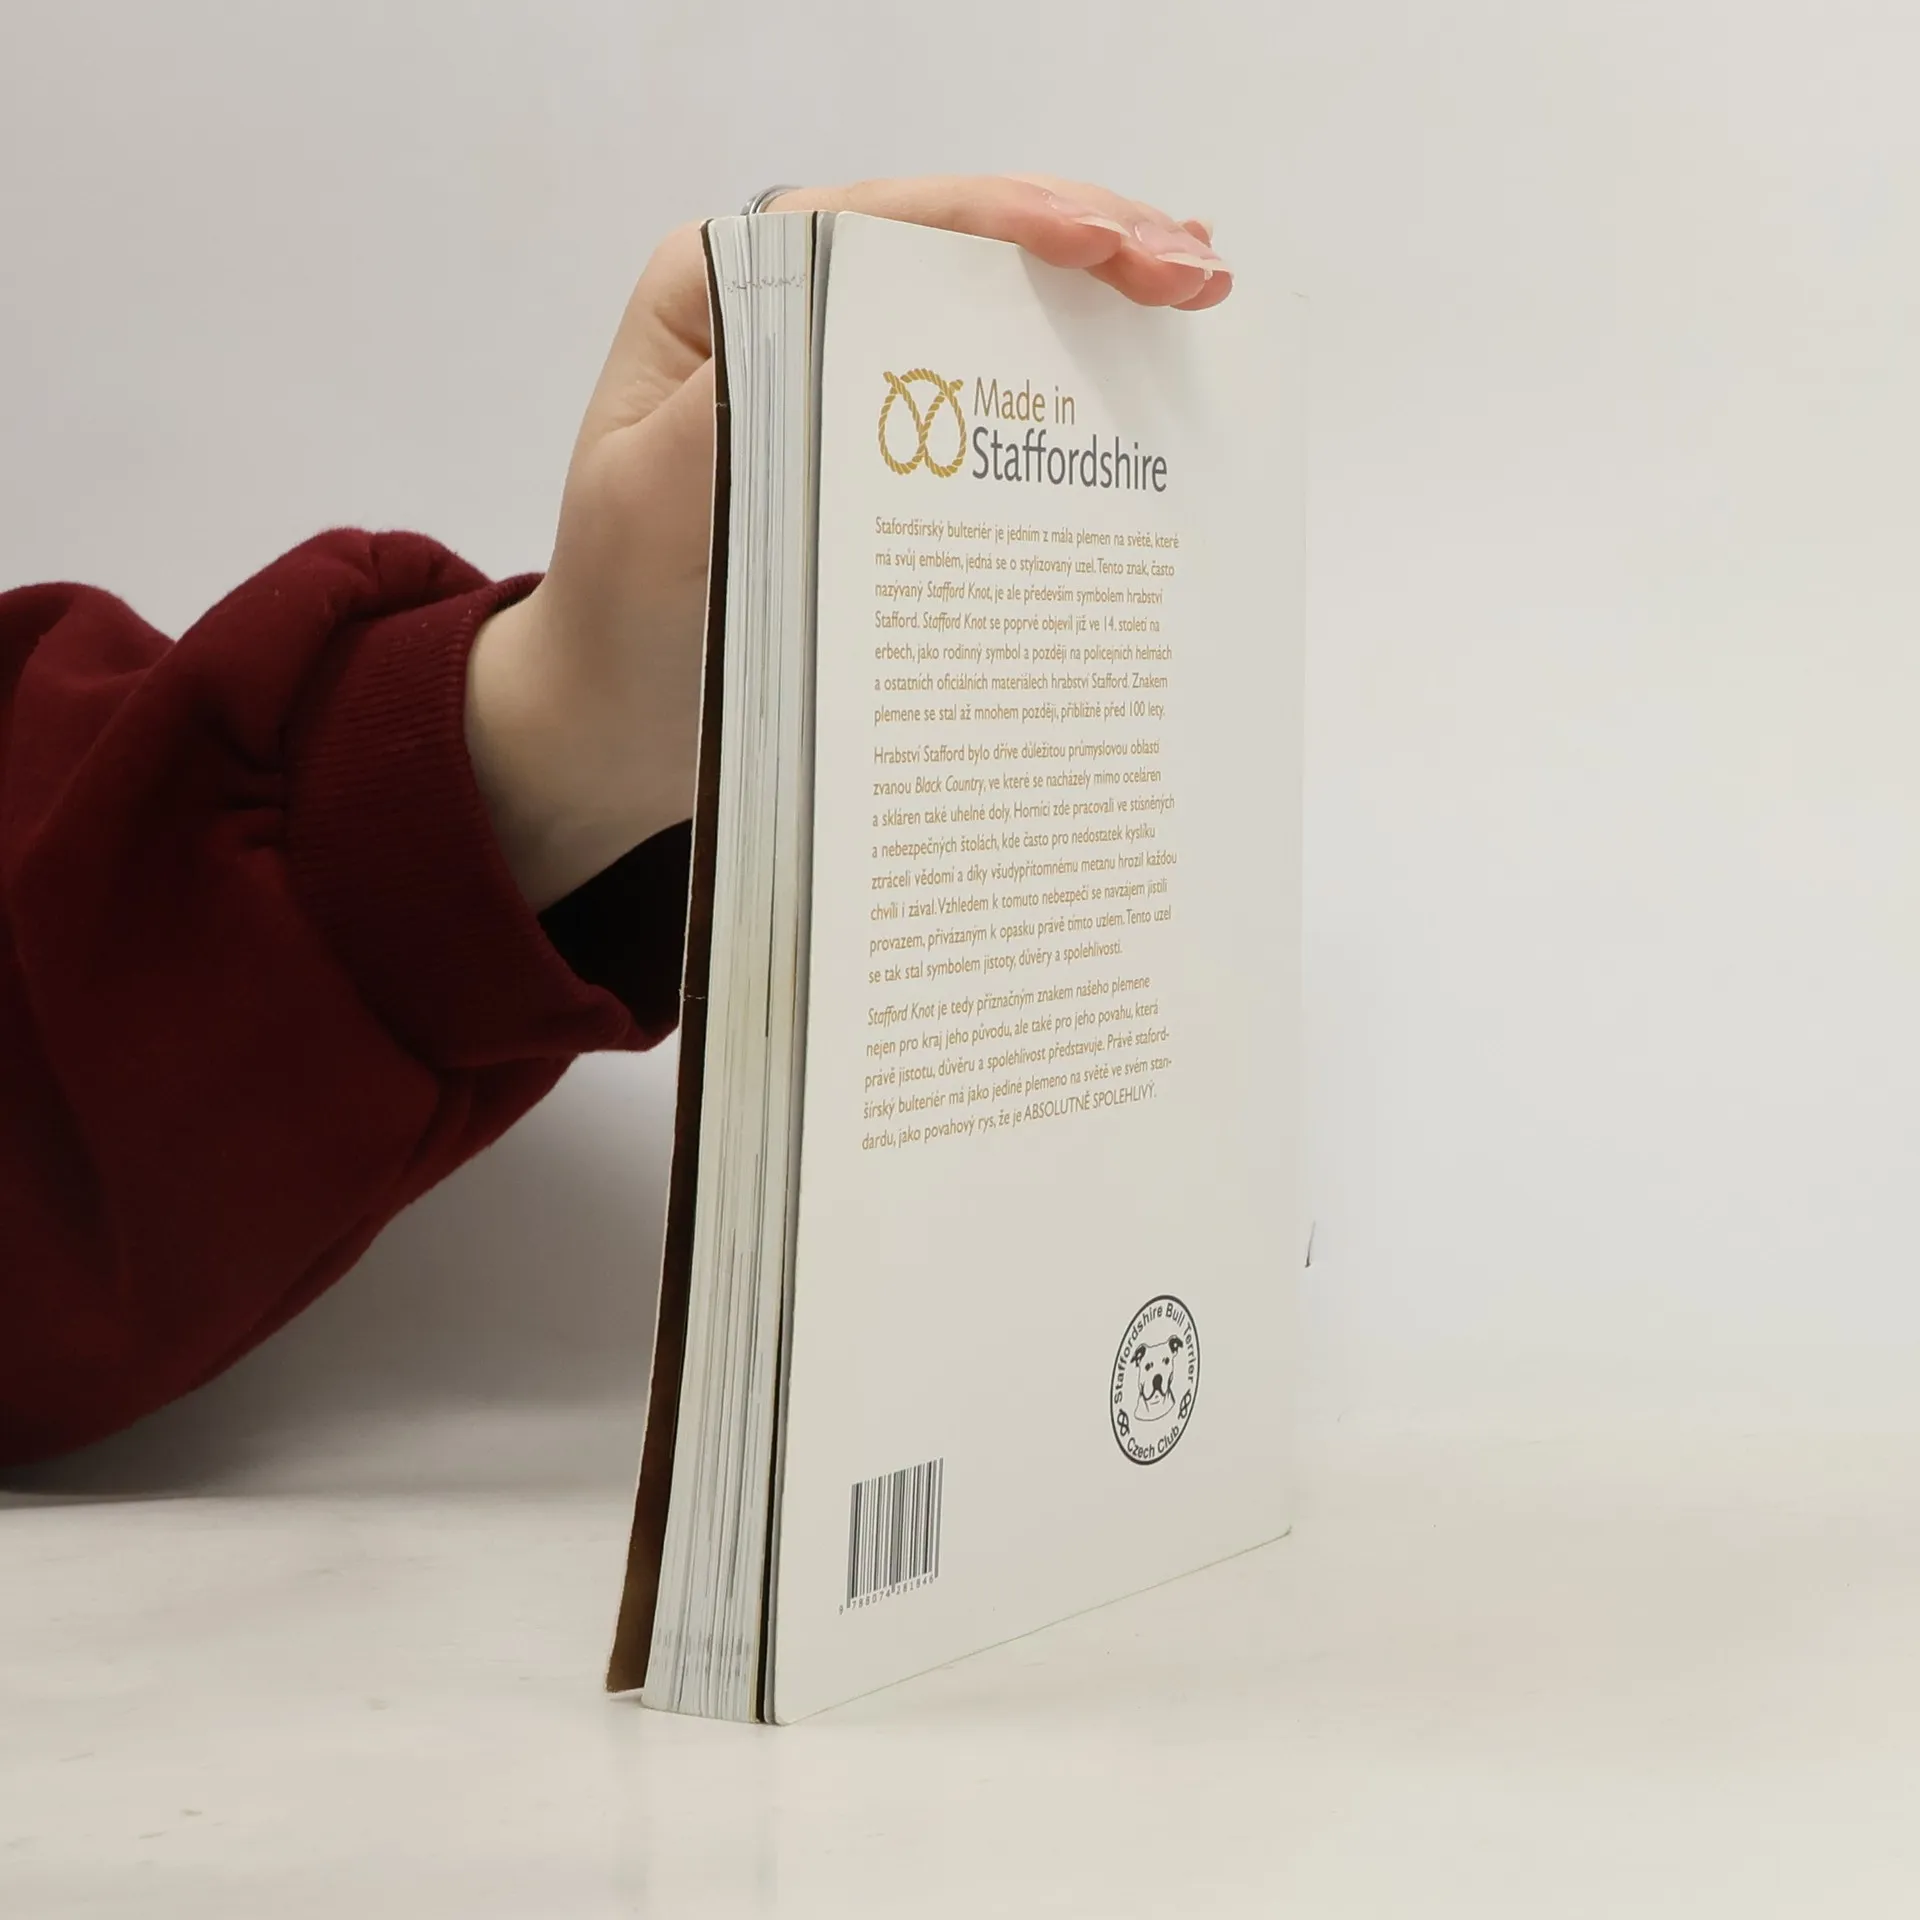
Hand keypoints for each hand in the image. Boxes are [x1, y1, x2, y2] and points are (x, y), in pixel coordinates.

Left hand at [467, 175, 1230, 909]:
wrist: (617, 719)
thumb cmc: (622, 614)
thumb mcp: (654, 506)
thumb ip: (740, 409)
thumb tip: (857, 335)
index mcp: (724, 291)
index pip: (886, 224)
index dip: (1014, 219)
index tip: (1115, 244)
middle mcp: (789, 312)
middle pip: (955, 247)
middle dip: (1086, 242)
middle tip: (1196, 270)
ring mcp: (842, 377)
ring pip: (984, 307)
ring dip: (1096, 296)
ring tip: (1198, 288)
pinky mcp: (881, 450)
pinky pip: (983, 394)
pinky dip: (1067, 375)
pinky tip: (1145, 360)